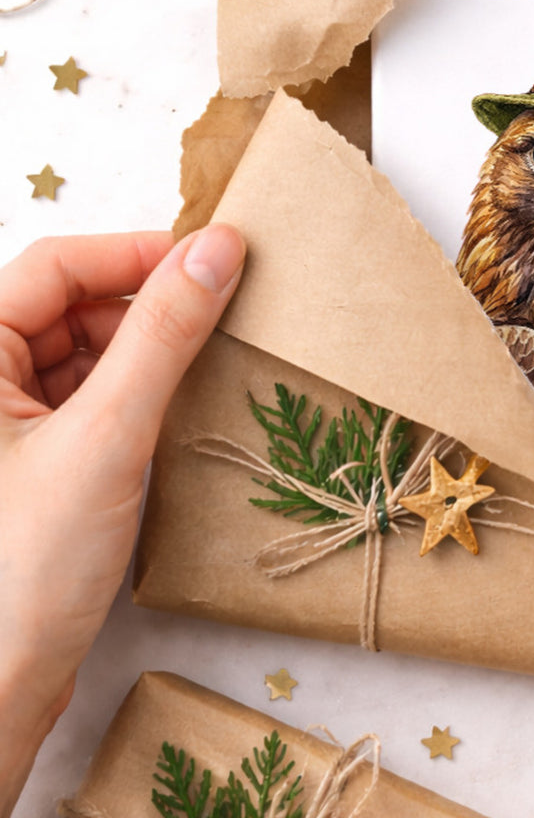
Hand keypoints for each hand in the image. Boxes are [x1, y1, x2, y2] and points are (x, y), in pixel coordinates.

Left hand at [0, 227, 244, 817]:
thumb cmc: (23, 568)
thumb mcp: (107, 435)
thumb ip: (163, 335)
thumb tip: (218, 249)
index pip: (55, 266)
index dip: (135, 253)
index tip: (216, 257)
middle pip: (71, 305)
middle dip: (148, 302)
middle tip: (226, 308)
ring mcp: (6, 425)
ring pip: (86, 352)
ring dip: (148, 349)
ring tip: (212, 359)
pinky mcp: (35, 461)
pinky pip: (92, 398)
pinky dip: (139, 392)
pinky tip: (182, 407)